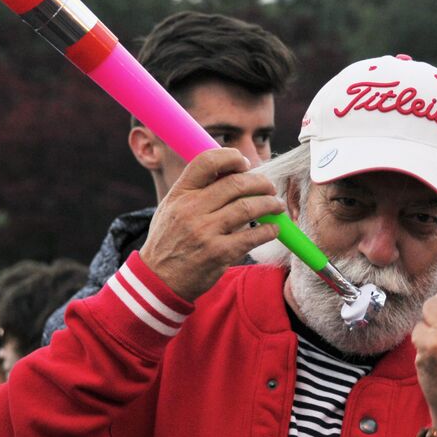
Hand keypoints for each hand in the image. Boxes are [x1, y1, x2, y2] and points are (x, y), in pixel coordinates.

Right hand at [139, 148, 284, 301]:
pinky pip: (252, 236)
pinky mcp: (219, 253)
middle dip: (260, 182)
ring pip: (248, 208)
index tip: (245, 164)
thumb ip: (197, 190)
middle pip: (235, 183)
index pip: (206, 161)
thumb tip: (236, 174)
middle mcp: (191, 209)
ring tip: (276, 205)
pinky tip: (273, 229)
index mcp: (179, 194)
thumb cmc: (170, 240)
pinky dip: (269, 230)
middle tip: (269, 187)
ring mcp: (205, 232)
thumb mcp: (172, 208)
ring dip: (269, 204)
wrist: (159, 279)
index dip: (231, 157)